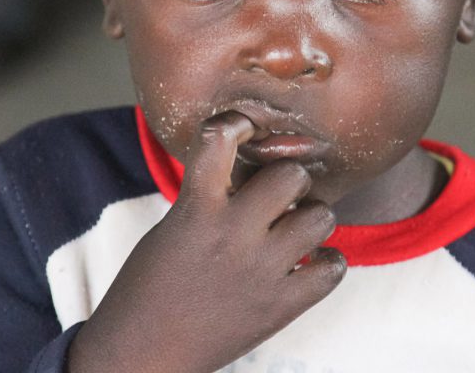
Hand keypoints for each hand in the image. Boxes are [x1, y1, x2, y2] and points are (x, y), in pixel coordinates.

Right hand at [67, 111, 346, 372]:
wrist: (141, 355)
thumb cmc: (150, 287)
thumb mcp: (171, 228)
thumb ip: (209, 197)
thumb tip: (254, 172)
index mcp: (196, 209)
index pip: (220, 139)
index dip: (236, 125)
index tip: (242, 129)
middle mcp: (232, 233)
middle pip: (291, 175)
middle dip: (289, 181)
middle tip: (278, 197)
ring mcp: (260, 270)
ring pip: (322, 216)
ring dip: (311, 218)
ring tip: (295, 231)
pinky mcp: (279, 306)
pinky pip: (333, 268)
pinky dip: (328, 263)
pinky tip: (310, 265)